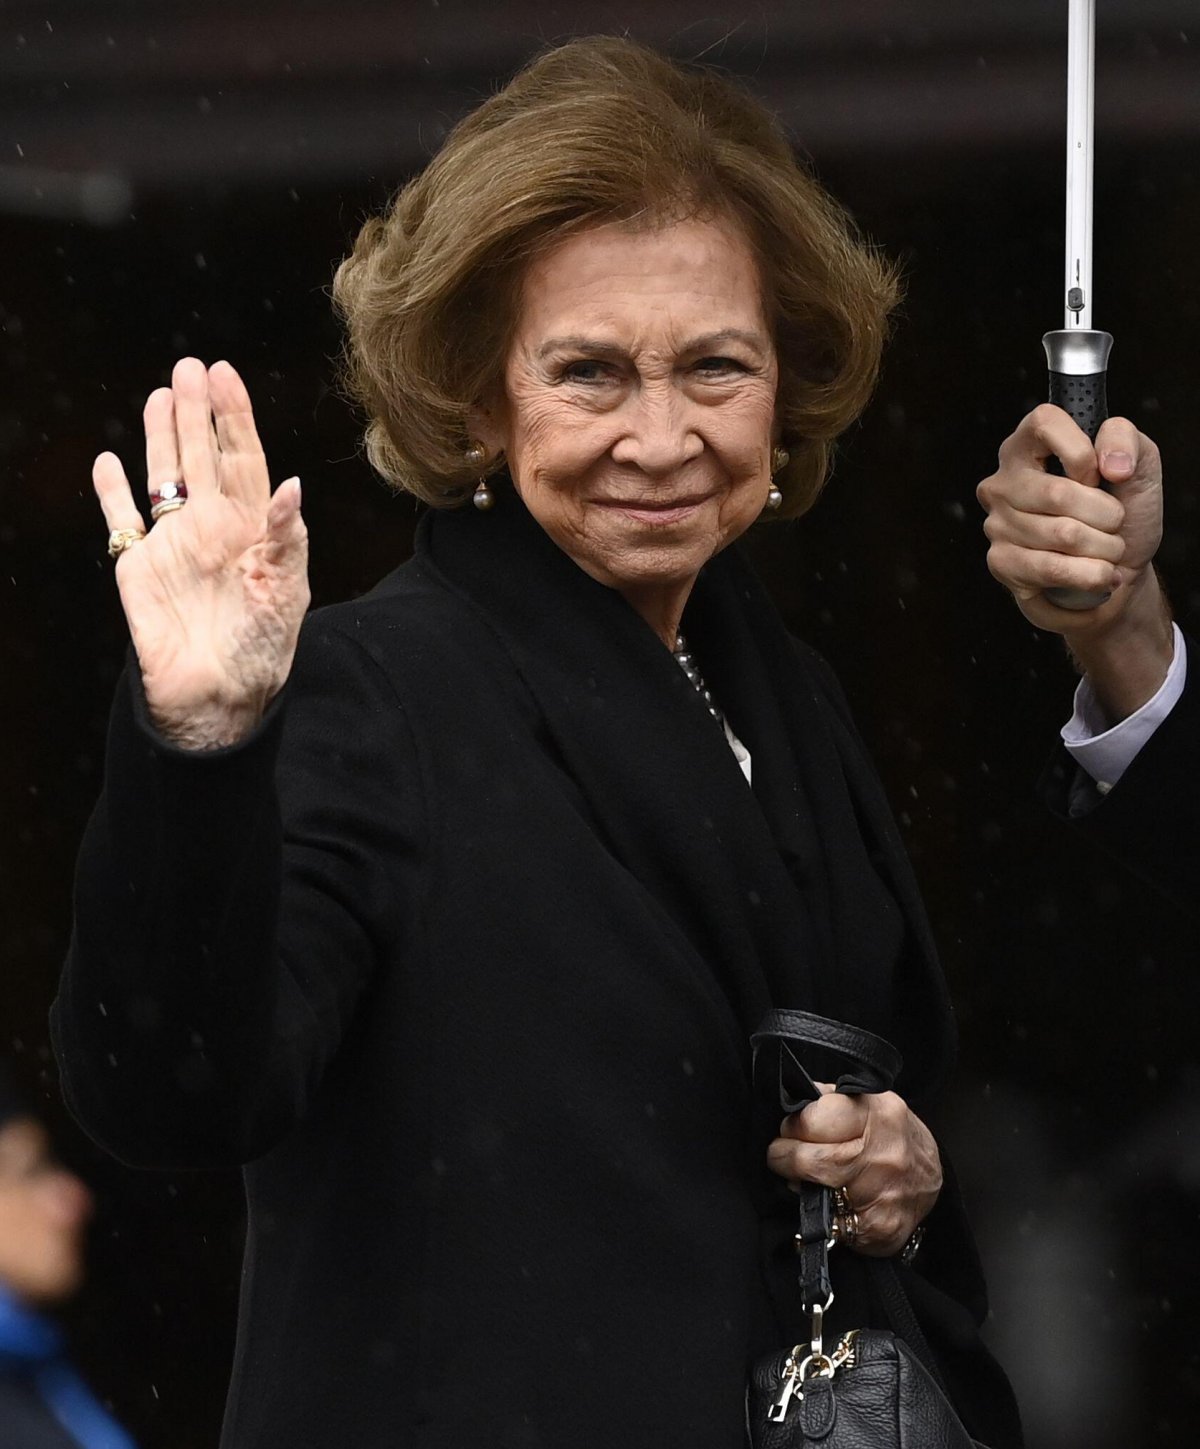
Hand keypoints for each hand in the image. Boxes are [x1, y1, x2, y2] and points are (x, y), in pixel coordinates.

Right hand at [94, 358, 309, 748]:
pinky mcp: (139, 569)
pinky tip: (108, 461)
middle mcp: (215, 529)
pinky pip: (122, 521)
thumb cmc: (262, 651)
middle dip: (198, 413)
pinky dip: (112, 493)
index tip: (228, 374)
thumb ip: (288, 539)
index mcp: (255, 530)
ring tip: (161, 395)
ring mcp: (175, 546)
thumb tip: (294, 484)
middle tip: (190, 366)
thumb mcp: (286, 593)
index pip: (245, 459)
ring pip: (165, 478)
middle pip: (203, 457)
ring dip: (161, 437)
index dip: (237, 418)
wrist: (217, 699)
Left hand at [766, 1086, 941, 1257]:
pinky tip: (828, 1202)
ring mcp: (884, 1196)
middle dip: (784, 1158)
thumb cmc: (889, 1134)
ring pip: (817, 1196)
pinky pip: (832, 1226)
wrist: (930, 1176)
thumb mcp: (867, 1102)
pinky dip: (822, 1216)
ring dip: (800, 1187)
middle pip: (811, 1161)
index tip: (789, 1129)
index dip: (792, 1126)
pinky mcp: (881, 1230)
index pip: (813, 1121)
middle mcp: (885, 1156)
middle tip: (779, 1155)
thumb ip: (828, 1098)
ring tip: (803, 1176)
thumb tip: (791, 1103)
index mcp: (878, 1115)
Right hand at [977, 404, 1161, 634]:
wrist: (1117, 572)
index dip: (1082, 452)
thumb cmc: (1123, 516)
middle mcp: (1004, 482)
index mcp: (1029, 446)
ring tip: (1106, 550)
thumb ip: (1127, 441)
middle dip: (1106, 515)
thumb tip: (1112, 465)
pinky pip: (1053, 569)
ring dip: (1104, 548)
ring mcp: (997, 524)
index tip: (1099, 476)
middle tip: (1114, 523)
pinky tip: (1096, 573)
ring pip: (1062, 535)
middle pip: (1058, 493)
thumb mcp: (1139, 467)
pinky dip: (1090, 575)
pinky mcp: (1001, 563)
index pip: (1044, 422)